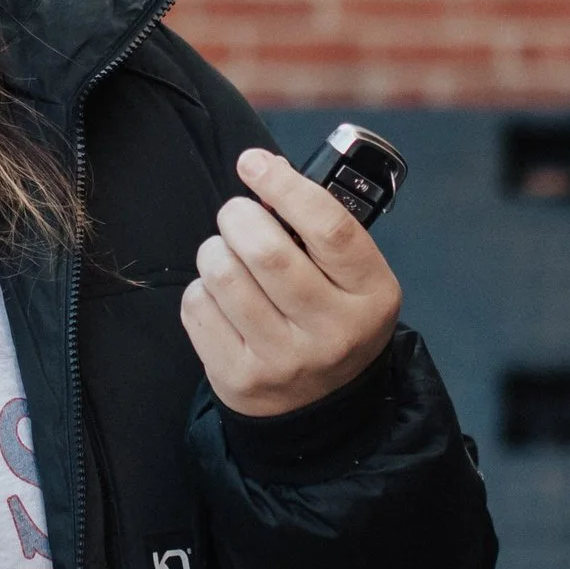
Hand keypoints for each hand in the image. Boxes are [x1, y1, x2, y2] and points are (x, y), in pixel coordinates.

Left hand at [181, 147, 401, 419]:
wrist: (320, 406)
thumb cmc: (330, 316)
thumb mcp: (351, 277)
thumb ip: (317, 228)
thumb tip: (265, 171)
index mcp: (371, 295)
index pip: (330, 228)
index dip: (286, 185)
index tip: (254, 162)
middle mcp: (333, 332)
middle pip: (267, 251)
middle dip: (238, 216)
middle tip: (237, 215)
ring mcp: (285, 360)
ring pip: (223, 275)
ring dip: (215, 250)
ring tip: (227, 255)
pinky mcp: (240, 378)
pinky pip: (198, 307)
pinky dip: (200, 288)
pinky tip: (221, 297)